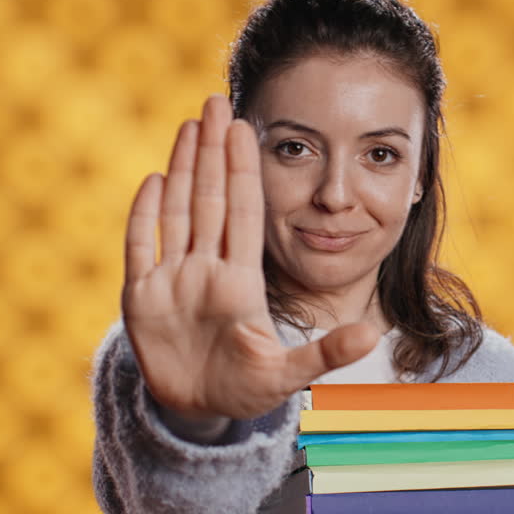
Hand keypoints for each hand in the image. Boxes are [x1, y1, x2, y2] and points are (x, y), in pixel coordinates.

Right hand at [121, 95, 379, 420]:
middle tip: (215, 102)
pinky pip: (142, 248)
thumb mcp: (287, 376)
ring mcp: (173, 280)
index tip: (247, 129)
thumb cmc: (245, 389)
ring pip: (177, 212)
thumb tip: (372, 335)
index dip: (243, 172)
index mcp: (242, 282)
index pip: (243, 213)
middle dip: (212, 152)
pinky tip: (154, 179)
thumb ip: (325, 354)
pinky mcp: (141, 298)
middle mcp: (207, 270)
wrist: (198, 411)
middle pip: (209, 199)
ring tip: (189, 126)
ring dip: (182, 169)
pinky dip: (145, 216)